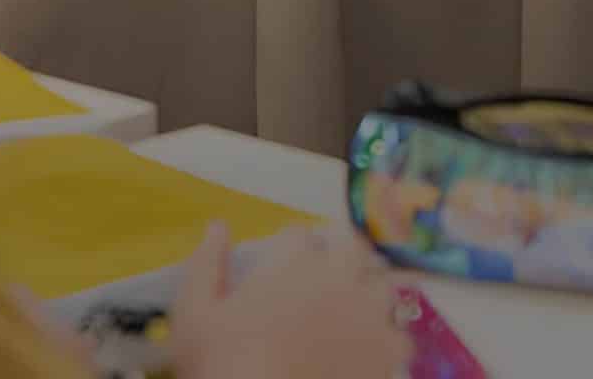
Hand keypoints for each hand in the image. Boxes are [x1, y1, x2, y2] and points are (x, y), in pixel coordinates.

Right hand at [170, 225, 406, 378]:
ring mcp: (367, 314)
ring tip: (350, 315)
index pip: (299, 234)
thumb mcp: (194, 316)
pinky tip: (367, 357)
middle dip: (338, 255)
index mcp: (293, 262)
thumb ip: (206, 265)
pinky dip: (385, 344)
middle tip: (321, 283)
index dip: (289, 249)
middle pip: (350, 246)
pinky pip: (398, 337)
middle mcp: (337, 276)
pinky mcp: (386, 355)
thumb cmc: (221, 367)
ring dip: (367, 293)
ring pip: (381, 285)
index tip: (280, 269)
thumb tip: (217, 227)